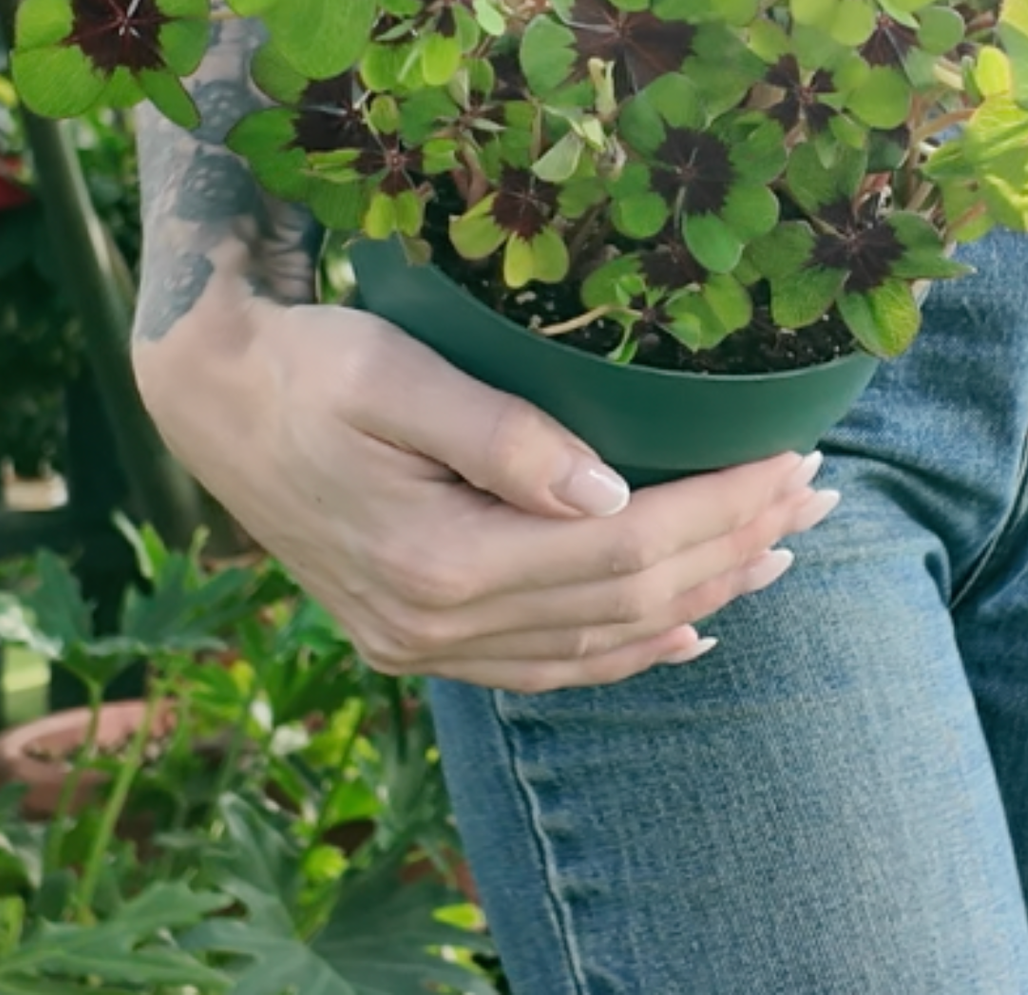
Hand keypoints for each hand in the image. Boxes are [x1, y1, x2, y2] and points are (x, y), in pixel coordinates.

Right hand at [133, 243, 838, 691]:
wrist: (211, 399)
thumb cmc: (308, 362)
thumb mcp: (395, 372)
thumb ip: (503, 437)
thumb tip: (613, 492)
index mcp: (439, 557)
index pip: (626, 545)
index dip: (721, 506)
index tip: (795, 459)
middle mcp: (434, 623)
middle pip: (628, 600)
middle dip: (734, 544)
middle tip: (816, 493)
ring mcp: (423, 644)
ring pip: (598, 643)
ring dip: (700, 598)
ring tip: (780, 549)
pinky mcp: (415, 637)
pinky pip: (545, 665)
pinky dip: (626, 650)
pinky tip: (685, 628)